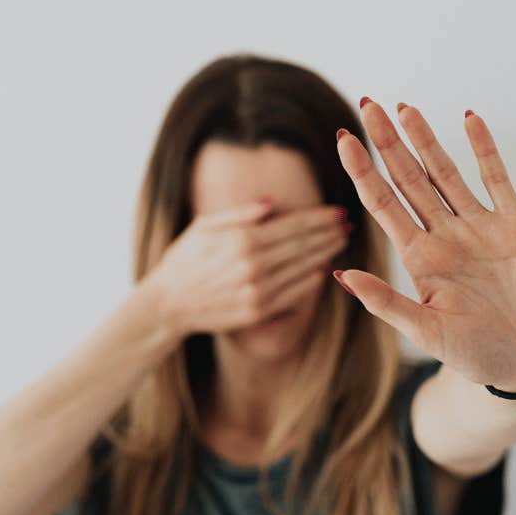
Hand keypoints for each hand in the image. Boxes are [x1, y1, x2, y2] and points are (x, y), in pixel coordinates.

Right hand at [148, 197, 351, 342]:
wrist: (167, 304)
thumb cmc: (184, 259)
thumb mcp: (204, 226)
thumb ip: (240, 213)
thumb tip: (272, 202)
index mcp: (242, 240)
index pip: (293, 226)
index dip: (319, 218)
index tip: (338, 211)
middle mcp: (253, 265)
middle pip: (303, 246)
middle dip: (329, 233)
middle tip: (348, 224)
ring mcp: (257, 291)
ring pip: (303, 269)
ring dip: (326, 254)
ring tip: (340, 242)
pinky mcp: (257, 312)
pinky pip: (293, 295)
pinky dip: (311, 282)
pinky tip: (323, 270)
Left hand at [334, 99, 515, 391]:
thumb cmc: (478, 354)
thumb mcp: (427, 332)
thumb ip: (387, 302)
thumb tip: (341, 275)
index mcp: (419, 257)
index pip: (382, 203)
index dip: (363, 170)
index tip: (343, 138)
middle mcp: (444, 235)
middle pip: (408, 178)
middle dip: (387, 143)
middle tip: (368, 104)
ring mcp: (479, 227)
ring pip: (445, 173)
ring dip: (426, 140)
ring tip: (405, 108)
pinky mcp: (515, 225)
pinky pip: (497, 179)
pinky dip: (484, 149)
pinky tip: (469, 120)